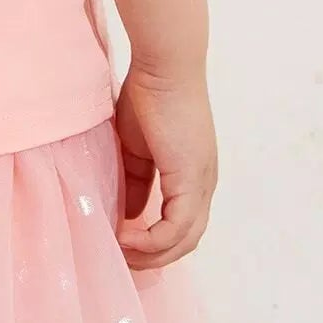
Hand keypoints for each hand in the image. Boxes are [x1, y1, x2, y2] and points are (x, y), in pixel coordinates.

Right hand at [113, 62, 216, 268]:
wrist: (163, 66)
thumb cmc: (148, 93)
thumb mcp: (136, 146)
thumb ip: (136, 179)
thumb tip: (131, 215)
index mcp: (193, 174)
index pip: (181, 223)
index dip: (154, 239)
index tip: (123, 241)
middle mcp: (204, 185)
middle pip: (185, 241)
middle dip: (152, 256)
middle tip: (120, 256)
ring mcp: (201, 185)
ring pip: (183, 242)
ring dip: (150, 254)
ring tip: (119, 249)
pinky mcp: (190, 182)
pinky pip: (174, 230)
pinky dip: (149, 241)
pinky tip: (123, 235)